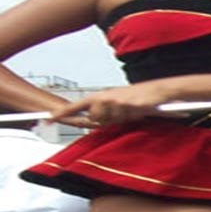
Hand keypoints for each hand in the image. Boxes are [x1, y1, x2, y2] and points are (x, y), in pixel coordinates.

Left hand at [48, 81, 182, 125]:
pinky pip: (125, 118)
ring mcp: (116, 101)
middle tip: (121, 113)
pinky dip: (132, 116)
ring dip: (120, 118)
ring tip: (131, 110)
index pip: (78, 105)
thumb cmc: (139, 97)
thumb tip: (94, 122)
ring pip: (109, 120)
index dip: (63, 113)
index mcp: (101, 95)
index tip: (50, 118)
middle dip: (105, 120)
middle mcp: (105, 97)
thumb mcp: (118, 103)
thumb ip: (105, 112)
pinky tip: (138, 109)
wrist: (158, 90)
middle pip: (94, 118)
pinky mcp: (127, 105)